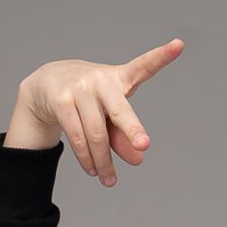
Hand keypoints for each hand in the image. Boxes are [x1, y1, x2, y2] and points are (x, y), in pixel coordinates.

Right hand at [20, 38, 184, 186]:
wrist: (47, 84)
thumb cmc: (89, 100)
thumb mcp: (110, 116)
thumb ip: (124, 136)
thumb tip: (138, 160)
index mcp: (119, 78)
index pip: (143, 66)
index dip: (161, 56)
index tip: (179, 45)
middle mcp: (100, 79)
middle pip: (120, 111)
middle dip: (132, 129)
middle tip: (143, 145)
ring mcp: (80, 88)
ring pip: (97, 134)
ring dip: (104, 163)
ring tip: (109, 180)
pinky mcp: (62, 101)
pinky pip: (78, 138)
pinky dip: (87, 159)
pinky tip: (92, 170)